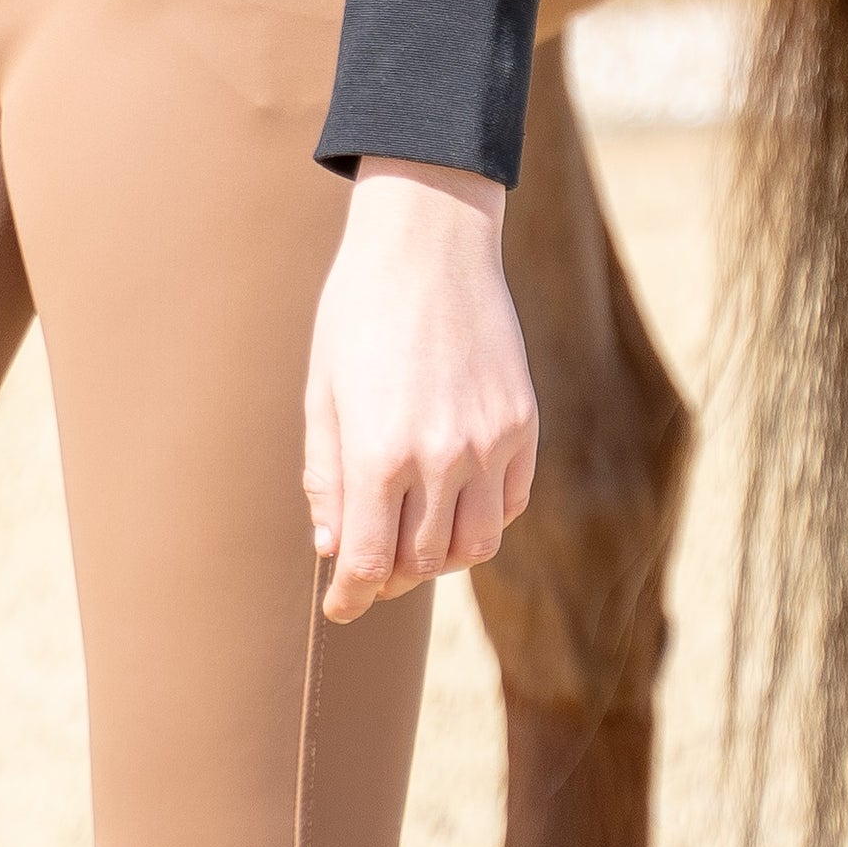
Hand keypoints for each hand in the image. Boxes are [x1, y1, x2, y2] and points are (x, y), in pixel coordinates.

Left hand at [302, 158, 532, 622]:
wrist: (431, 240)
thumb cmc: (359, 311)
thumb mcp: (324, 394)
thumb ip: (327, 478)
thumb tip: (333, 551)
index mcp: (380, 453)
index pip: (368, 562)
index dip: (350, 596)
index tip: (339, 606)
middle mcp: (442, 457)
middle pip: (422, 563)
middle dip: (391, 577)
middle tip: (371, 567)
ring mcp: (491, 442)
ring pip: (474, 546)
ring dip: (441, 556)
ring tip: (414, 537)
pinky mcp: (523, 423)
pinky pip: (510, 503)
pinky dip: (483, 518)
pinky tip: (456, 501)